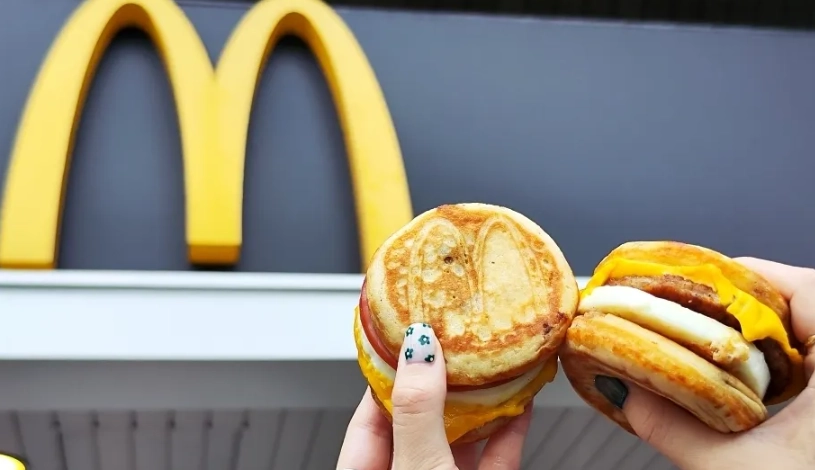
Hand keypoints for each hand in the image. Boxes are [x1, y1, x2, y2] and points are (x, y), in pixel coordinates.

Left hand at [336, 323, 533, 469]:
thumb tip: (418, 349)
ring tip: (493, 362)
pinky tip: (521, 402)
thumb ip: (418, 411)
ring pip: (458, 439)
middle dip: (442, 381)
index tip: (414, 336)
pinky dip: (507, 433)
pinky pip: (492, 462)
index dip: (394, 371)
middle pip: (419, 420)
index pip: (370, 412)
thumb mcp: (420, 466)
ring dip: (481, 403)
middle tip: (457, 339)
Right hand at [605, 257, 814, 468]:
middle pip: (794, 303)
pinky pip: (809, 361)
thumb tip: (623, 391)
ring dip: (750, 335)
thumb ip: (672, 427)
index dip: (733, 276)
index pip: (796, 284)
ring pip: (802, 331)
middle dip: (731, 306)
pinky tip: (737, 380)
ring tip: (700, 342)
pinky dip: (771, 362)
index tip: (681, 282)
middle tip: (678, 312)